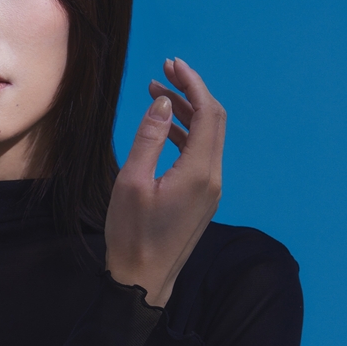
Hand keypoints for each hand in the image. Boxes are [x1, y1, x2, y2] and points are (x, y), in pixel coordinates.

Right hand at [105, 58, 223, 307]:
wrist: (143, 282)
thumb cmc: (132, 235)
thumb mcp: (132, 182)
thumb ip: (150, 138)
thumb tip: (164, 103)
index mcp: (199, 172)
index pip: (207, 113)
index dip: (192, 83)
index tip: (172, 64)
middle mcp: (213, 179)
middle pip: (214, 121)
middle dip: (192, 93)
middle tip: (164, 73)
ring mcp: (211, 191)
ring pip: (209, 139)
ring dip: (187, 114)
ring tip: (158, 96)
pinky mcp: (203, 200)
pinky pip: (203, 157)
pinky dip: (188, 136)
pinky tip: (166, 129)